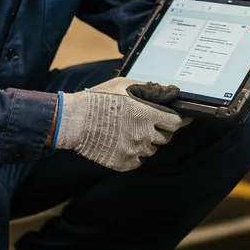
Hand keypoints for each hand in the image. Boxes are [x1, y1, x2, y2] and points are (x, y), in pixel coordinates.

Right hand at [55, 77, 184, 171]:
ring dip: (146, 142)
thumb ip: (150, 89)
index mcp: (146, 115)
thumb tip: (171, 91)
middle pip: (165, 137)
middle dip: (159, 130)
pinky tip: (122, 142)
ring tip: (128, 131)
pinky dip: (134, 154)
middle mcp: (143, 135)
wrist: (73, 121)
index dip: (175, 120)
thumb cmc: (98, 100)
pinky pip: (139, 160)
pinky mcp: (124, 164)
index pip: (176, 123)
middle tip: (142, 122)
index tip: (172, 119)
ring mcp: (134, 152)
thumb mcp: (124, 85)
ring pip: (152, 150)